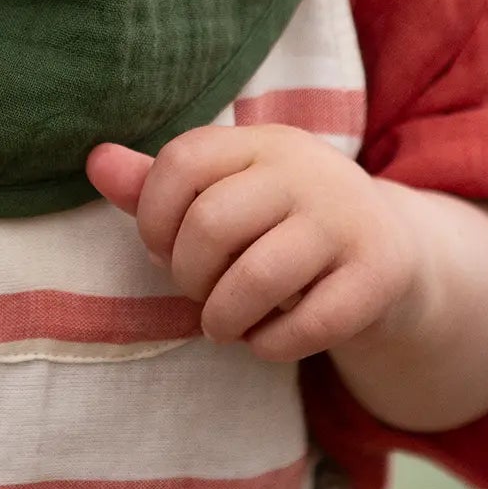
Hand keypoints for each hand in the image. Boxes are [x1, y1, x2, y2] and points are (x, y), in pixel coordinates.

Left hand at [85, 126, 426, 362]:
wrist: (392, 252)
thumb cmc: (280, 222)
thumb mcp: (227, 192)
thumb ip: (158, 183)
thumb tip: (94, 161)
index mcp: (261, 142)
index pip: (183, 161)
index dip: (153, 215)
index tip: (160, 247)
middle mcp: (306, 170)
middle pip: (212, 223)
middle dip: (188, 275)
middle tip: (197, 291)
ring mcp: (346, 220)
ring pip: (257, 278)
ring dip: (222, 318)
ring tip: (222, 324)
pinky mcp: (378, 274)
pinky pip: (306, 325)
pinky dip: (270, 346)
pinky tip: (266, 340)